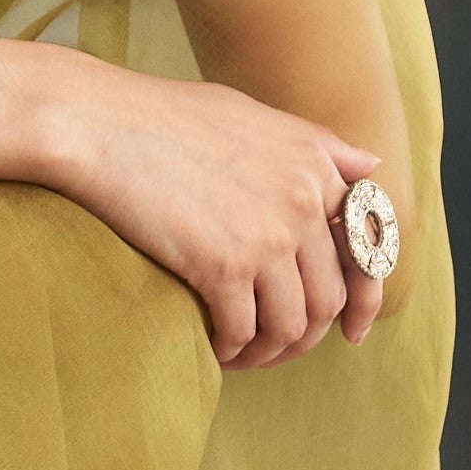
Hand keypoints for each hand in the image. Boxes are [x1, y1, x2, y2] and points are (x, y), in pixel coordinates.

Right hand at [47, 59, 404, 364]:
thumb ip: (316, 147)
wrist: (99, 123)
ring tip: (244, 354)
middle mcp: (303, 200)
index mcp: (315, 164)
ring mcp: (267, 235)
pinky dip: (231, 351)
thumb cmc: (165, 115)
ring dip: (270, 352)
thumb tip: (370, 166)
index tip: (353, 331)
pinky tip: (214, 349)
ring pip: (291, 325)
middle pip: (329, 298)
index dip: (366, 299)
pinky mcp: (222, 265)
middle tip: (275, 348)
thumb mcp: (255, 115)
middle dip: (306, 336)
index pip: (368, 247)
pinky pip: (242, 332)